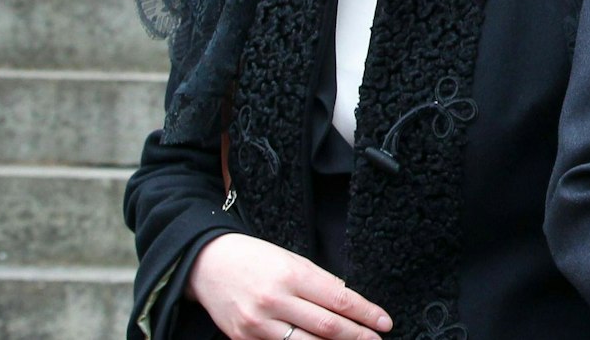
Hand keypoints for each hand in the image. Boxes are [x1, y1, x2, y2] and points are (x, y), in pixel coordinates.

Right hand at [186, 234, 392, 339]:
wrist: (206, 264)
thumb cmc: (253, 258)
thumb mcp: (291, 259)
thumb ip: (319, 281)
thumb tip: (348, 301)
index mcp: (291, 275)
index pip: (339, 299)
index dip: (366, 313)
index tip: (384, 322)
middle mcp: (275, 300)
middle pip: (328, 326)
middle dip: (358, 336)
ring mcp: (258, 324)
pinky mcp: (244, 339)